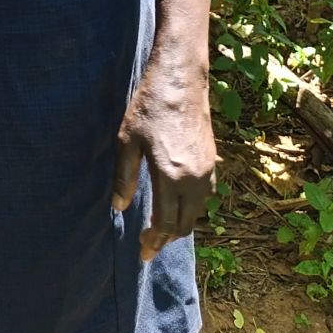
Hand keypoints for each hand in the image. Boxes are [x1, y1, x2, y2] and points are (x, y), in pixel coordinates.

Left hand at [111, 61, 215, 259]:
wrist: (181, 79)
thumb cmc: (148, 107)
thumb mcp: (126, 141)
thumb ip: (124, 178)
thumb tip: (119, 209)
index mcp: (170, 176)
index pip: (166, 224)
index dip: (154, 242)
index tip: (142, 252)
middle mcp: (195, 179)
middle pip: (184, 224)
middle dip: (166, 239)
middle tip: (148, 246)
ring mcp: (207, 171)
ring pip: (197, 213)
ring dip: (180, 225)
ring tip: (159, 230)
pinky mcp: (212, 161)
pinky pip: (204, 197)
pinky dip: (191, 209)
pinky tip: (176, 206)